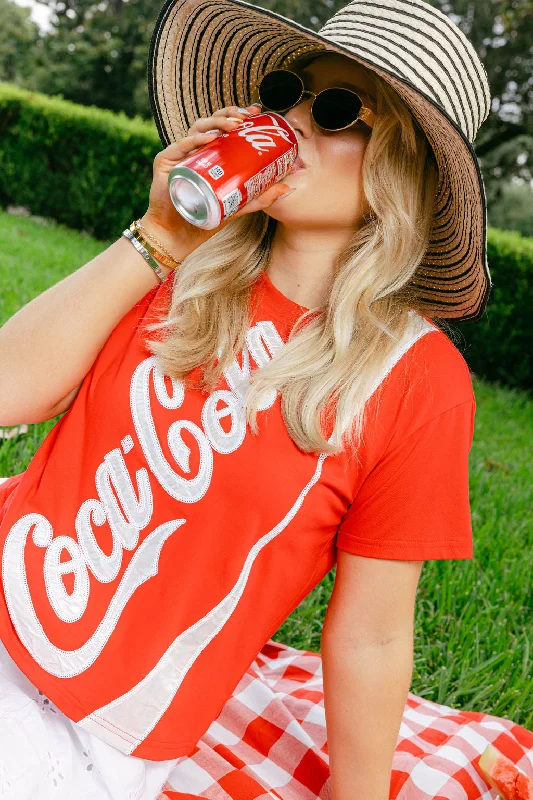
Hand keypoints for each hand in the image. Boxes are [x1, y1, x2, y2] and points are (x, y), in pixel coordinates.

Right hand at [141, 103, 292, 263]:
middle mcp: (195, 149)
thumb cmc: (206, 217)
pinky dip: (195, 140)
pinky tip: (209, 139)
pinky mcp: (166, 162)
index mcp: (210, 153)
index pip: (224, 126)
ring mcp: (180, 154)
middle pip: (212, 122)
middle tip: (246, 118)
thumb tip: (287, 187)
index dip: (238, 114)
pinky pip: (180, 146)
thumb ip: (261, 197)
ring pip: (197, 128)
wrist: (179, 235)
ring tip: (233, 126)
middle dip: (230, 114)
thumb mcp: (238, 205)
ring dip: (216, 122)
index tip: (256, 112)